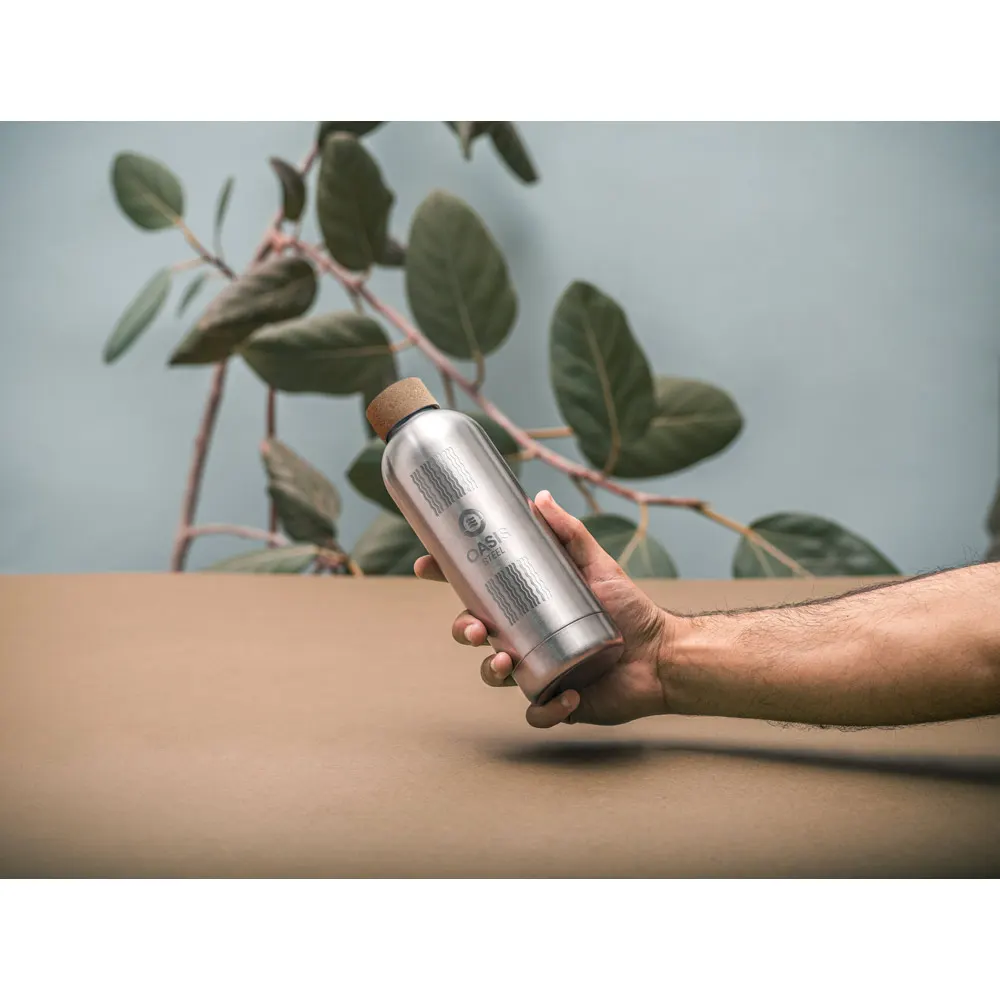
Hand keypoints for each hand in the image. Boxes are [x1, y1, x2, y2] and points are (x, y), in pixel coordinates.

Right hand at [414, 489, 675, 727]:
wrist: (662, 655)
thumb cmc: (630, 610)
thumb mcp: (598, 566)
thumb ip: (570, 533)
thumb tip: (539, 497)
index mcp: (527, 604)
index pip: (476, 591)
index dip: (446, 578)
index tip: (426, 565)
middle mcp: (526, 637)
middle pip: (475, 634)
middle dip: (462, 630)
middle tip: (473, 628)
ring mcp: (539, 670)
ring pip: (494, 674)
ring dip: (490, 670)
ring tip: (506, 661)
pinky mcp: (559, 701)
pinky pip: (538, 713)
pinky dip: (548, 709)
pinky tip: (568, 696)